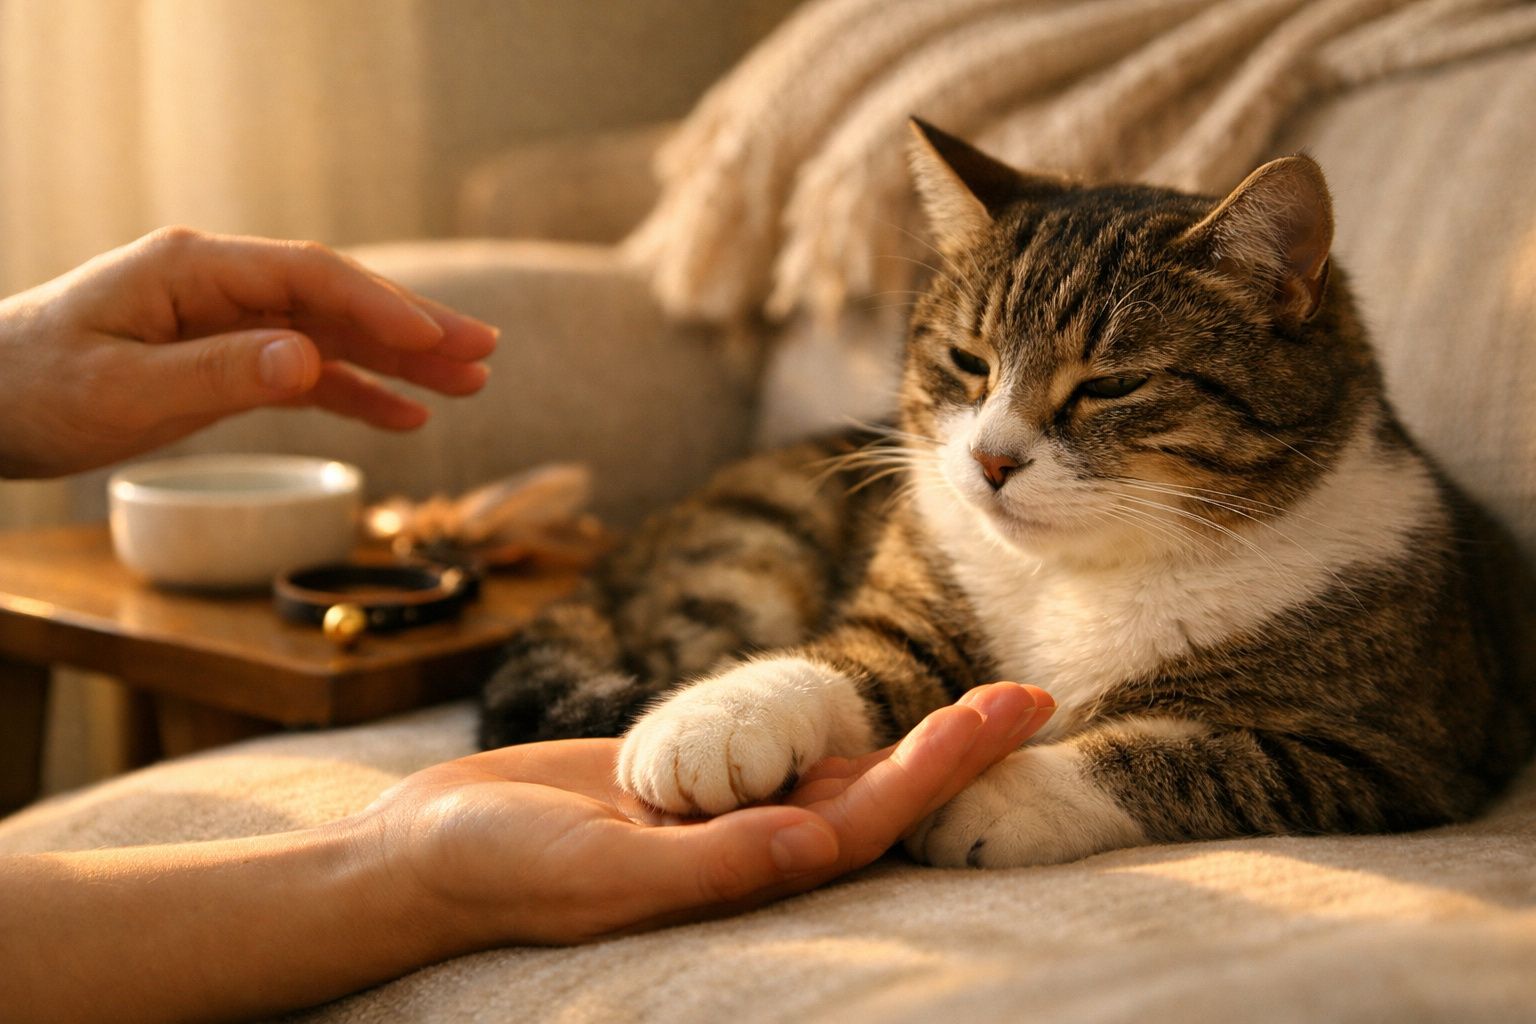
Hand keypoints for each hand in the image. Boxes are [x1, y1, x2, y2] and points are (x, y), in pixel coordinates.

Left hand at [0, 227, 498, 477]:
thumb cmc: (32, 391)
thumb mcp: (124, 391)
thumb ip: (220, 373)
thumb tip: (309, 361)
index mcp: (192, 270)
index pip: (309, 277)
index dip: (379, 308)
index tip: (437, 341)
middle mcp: (218, 284)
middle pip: (336, 298)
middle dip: (413, 325)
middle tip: (486, 350)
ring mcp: (226, 320)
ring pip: (333, 335)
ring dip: (400, 360)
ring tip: (471, 383)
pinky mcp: (225, 360)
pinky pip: (306, 373)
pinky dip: (356, 393)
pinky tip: (406, 416)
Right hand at [365, 682, 1054, 946]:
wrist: (428, 853)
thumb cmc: (502, 876)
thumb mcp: (604, 873)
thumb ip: (709, 865)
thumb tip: (817, 846)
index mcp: (746, 876)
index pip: (870, 819)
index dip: (945, 770)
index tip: (1009, 719)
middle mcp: (750, 846)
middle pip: (877, 790)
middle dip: (956, 746)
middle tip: (1034, 695)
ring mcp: (723, 810)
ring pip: (835, 764)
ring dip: (908, 728)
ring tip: (983, 694)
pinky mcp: (689, 775)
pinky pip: (770, 742)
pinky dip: (825, 715)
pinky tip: (868, 695)